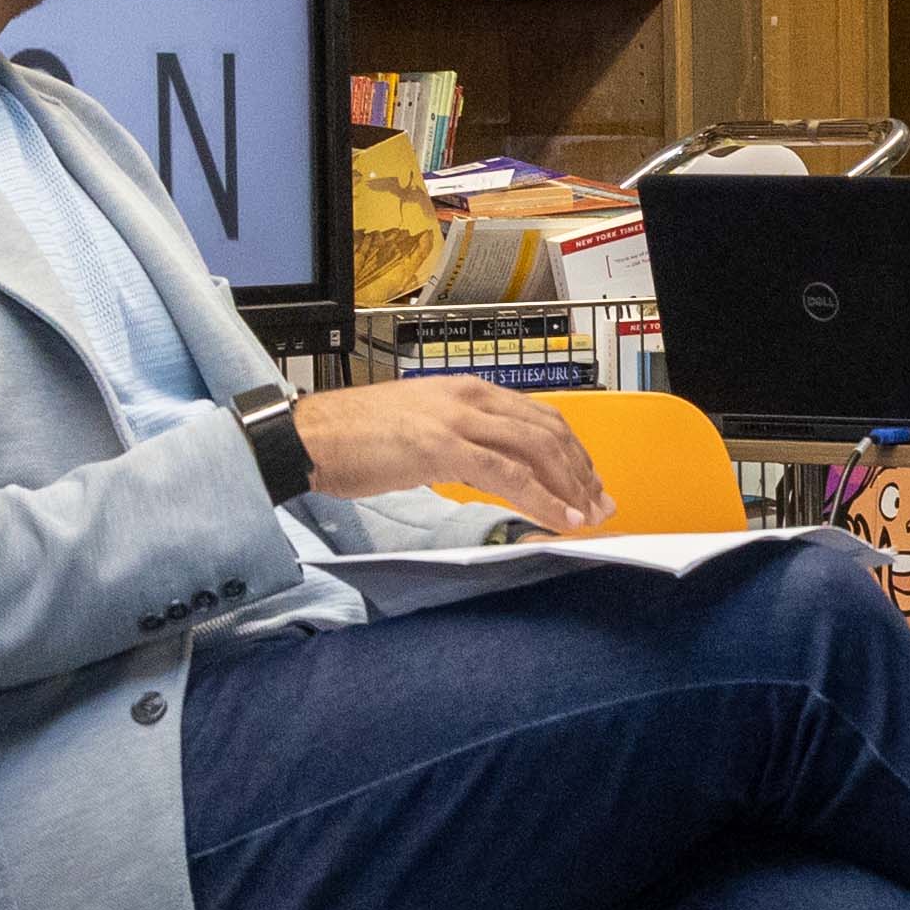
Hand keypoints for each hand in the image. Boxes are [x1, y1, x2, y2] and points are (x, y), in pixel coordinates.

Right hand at [308, 373, 601, 529]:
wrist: (310, 435)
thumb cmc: (355, 437)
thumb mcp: (421, 429)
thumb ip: (460, 441)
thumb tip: (490, 470)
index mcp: (466, 390)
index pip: (539, 416)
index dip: (572, 452)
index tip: (588, 483)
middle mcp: (470, 397)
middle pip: (549, 431)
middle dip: (582, 472)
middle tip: (599, 505)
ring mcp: (458, 419)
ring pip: (537, 450)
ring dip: (569, 487)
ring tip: (585, 517)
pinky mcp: (443, 447)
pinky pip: (508, 475)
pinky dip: (541, 499)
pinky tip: (557, 519)